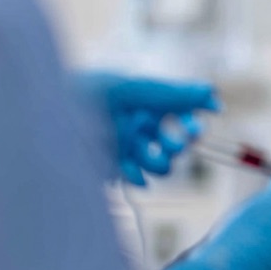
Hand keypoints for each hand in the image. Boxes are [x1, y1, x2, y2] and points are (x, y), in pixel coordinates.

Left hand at [74, 71, 218, 185]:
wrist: (57, 110)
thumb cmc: (96, 91)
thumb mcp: (138, 90)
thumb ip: (176, 94)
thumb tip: (213, 92)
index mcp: (150, 103)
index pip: (184, 116)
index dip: (194, 123)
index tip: (199, 128)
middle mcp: (143, 126)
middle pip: (175, 145)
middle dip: (178, 145)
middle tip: (176, 142)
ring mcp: (129, 148)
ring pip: (159, 165)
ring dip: (160, 163)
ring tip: (150, 155)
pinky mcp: (115, 165)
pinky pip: (136, 178)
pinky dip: (138, 177)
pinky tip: (134, 171)